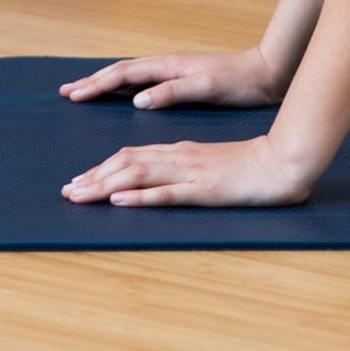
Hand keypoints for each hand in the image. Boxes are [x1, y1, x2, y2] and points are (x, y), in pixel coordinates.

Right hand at [60, 48, 281, 110]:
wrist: (267, 71)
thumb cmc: (239, 81)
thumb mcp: (207, 87)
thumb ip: (172, 92)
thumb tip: (137, 100)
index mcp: (169, 66)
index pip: (124, 74)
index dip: (97, 84)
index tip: (73, 94)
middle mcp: (167, 64)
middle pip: (121, 71)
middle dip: (93, 81)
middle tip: (67, 92)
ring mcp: (174, 70)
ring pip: (131, 76)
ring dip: (106, 83)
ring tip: (86, 91)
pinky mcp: (183, 78)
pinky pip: (144, 82)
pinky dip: (125, 87)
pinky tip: (124, 96)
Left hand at [62, 134, 310, 207]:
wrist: (282, 161)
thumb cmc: (249, 167)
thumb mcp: (208, 165)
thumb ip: (183, 169)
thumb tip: (156, 182)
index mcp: (179, 150)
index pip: (131, 155)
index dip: (101, 168)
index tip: (78, 183)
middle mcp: (179, 156)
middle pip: (126, 162)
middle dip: (93, 177)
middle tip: (67, 192)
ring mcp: (190, 172)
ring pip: (139, 175)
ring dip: (105, 185)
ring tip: (80, 195)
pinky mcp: (204, 189)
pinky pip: (167, 193)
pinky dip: (140, 196)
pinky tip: (120, 200)